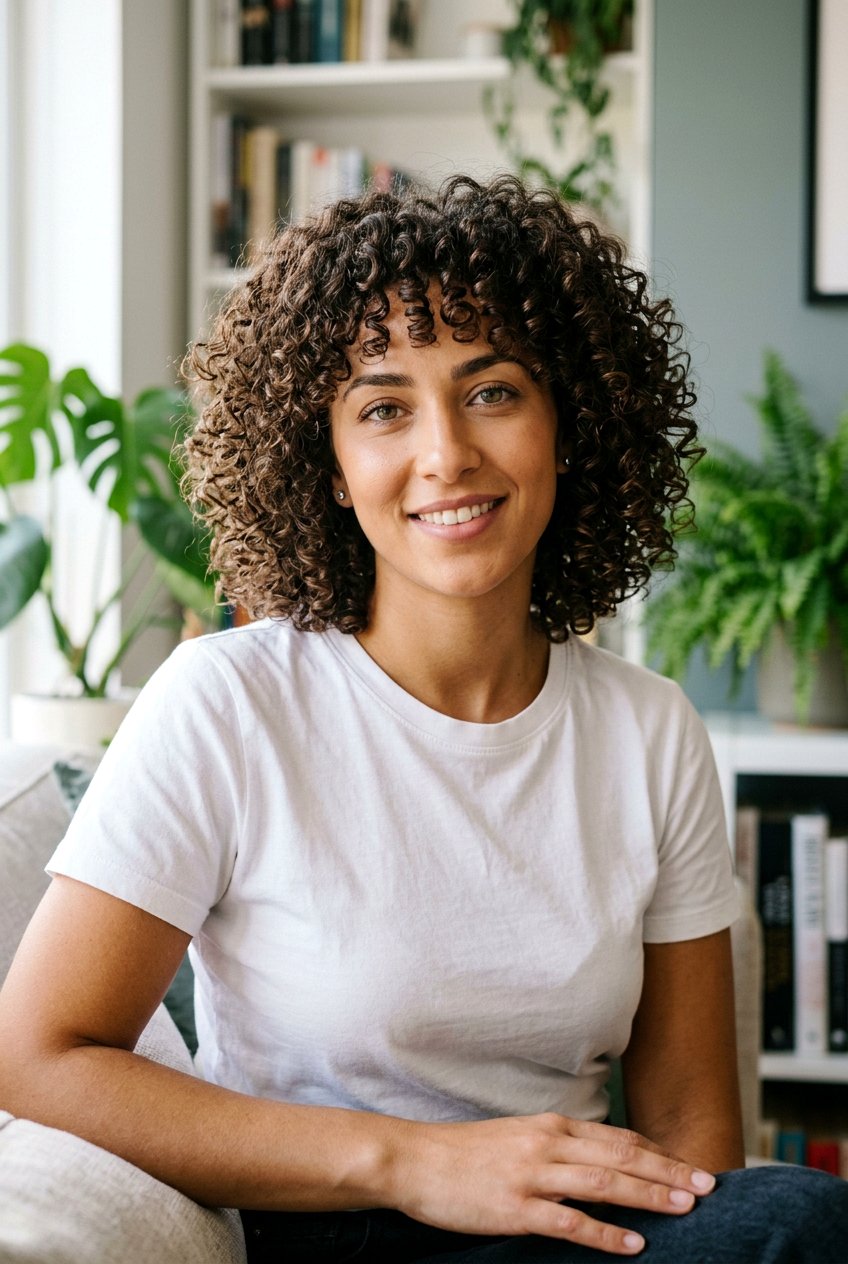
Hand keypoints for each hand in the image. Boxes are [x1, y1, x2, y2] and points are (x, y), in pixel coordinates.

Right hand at [390, 1113, 715, 1256]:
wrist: (414, 1160)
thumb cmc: (464, 1153)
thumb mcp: (517, 1137)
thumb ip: (556, 1145)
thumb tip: (595, 1161)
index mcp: (550, 1125)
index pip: (618, 1137)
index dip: (658, 1152)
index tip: (689, 1166)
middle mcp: (548, 1143)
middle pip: (622, 1156)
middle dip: (669, 1171)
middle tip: (708, 1185)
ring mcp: (532, 1175)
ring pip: (605, 1183)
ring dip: (650, 1196)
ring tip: (686, 1209)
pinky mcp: (516, 1208)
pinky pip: (570, 1221)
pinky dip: (606, 1233)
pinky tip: (633, 1243)